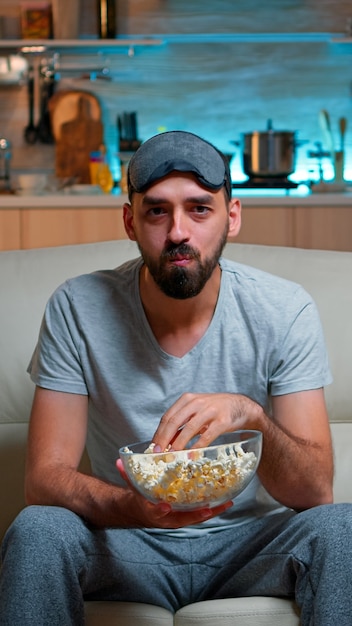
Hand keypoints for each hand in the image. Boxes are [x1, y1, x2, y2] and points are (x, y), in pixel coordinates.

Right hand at [116, 459, 232, 528]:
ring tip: (226, 503)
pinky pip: (201, 512)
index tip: (165, 506)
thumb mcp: (132, 487)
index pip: (156, 512)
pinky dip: (213, 508)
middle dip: (197, 515)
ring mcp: (179, 517)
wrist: (142, 511)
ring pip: (197, 517)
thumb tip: (119, 462)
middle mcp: (168, 518)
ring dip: (212, 512)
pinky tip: (226, 500)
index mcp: (153, 512)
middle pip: (184, 519)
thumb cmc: (139, 498)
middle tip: (208, 509)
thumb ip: (128, 475)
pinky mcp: (188, 513)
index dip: (161, 510)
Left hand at [152, 392, 261, 451]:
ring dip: (178, 444)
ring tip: (171, 455)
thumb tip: (165, 441)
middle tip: (158, 453)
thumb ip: (182, 423)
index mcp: (187, 399)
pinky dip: (197, 447)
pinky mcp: (222, 421)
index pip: (168, 416)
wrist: (241, 406)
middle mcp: (197, 402)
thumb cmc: (215, 410)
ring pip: (189, 428)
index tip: (152, 446)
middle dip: (164, 439)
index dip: (159, 432)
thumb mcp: (196, 411)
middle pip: (174, 421)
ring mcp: (210, 411)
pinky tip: (191, 455)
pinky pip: (206, 436)